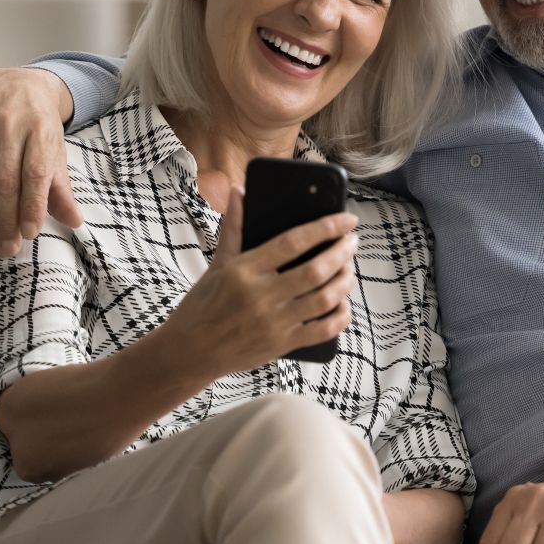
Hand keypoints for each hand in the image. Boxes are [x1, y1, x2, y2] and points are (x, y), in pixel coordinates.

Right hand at [0, 67, 80, 255]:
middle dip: (7, 219)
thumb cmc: (39, 123)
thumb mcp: (55, 148)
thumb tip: (74, 222)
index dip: (32, 205)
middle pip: (4, 181)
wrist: (11, 82)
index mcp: (38, 127)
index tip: (31, 233)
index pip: (34, 172)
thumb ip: (61, 186)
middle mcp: (7, 126)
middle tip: (11, 249)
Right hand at [158, 188, 360, 378]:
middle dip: (342, 253)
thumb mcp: (217, 264)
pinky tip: (344, 305)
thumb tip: (238, 191)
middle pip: (316, 270)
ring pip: (324, 299)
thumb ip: (234, 228)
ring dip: (345, 282)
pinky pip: (322, 331)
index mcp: (245, 270)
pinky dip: (340, 317)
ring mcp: (273, 323)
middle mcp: (261, 296)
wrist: (190, 351)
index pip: (293, 242)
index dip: (326, 228)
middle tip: (353, 242)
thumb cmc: (202, 304)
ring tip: (349, 269)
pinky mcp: (281, 345)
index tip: (346, 220)